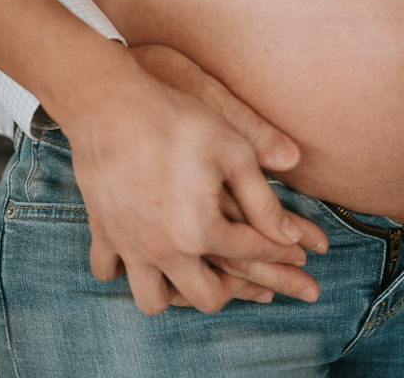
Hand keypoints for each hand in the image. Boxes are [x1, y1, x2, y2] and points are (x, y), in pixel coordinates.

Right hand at [58, 42, 326, 314]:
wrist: (108, 103)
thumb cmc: (176, 119)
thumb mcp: (233, 150)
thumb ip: (263, 199)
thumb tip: (290, 235)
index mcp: (201, 230)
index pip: (253, 252)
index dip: (283, 252)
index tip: (301, 255)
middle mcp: (164, 249)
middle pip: (207, 297)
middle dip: (236, 289)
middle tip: (246, 270)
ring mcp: (128, 245)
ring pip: (153, 301)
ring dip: (177, 294)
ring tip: (193, 273)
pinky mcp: (102, 231)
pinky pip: (108, 271)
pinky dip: (126, 269)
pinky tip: (143, 253)